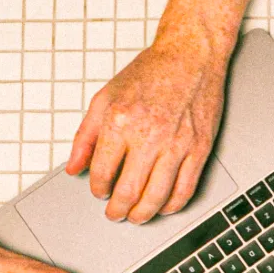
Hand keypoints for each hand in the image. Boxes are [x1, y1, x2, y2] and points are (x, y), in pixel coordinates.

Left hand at [66, 44, 226, 223]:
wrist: (191, 56)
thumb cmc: (151, 72)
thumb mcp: (105, 97)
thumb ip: (86, 136)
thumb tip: (74, 167)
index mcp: (121, 121)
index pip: (101, 172)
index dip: (97, 189)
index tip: (100, 192)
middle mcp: (149, 135)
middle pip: (128, 191)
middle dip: (117, 210)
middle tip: (115, 213)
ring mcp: (177, 144)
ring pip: (157, 196)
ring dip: (143, 214)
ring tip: (136, 216)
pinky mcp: (199, 148)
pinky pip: (186, 188)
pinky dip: (173, 205)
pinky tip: (165, 206)